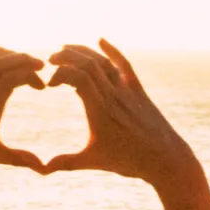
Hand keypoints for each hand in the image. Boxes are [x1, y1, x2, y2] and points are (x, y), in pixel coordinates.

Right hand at [45, 40, 194, 186]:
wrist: (166, 161)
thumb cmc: (130, 162)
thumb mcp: (95, 162)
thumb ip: (67, 163)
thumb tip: (42, 169)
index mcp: (100, 110)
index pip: (76, 77)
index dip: (58, 74)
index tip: (49, 84)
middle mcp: (114, 96)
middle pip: (87, 63)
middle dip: (65, 57)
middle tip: (50, 62)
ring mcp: (127, 92)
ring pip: (103, 62)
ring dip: (82, 51)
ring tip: (65, 50)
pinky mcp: (139, 92)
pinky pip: (125, 65)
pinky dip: (112, 51)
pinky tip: (100, 40)